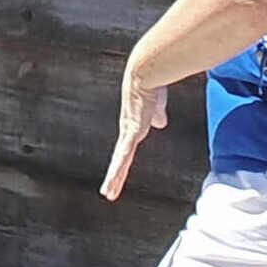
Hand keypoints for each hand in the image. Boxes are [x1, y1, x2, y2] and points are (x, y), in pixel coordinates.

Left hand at [102, 69, 167, 199]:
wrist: (145, 72)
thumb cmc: (152, 84)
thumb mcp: (156, 106)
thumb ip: (158, 115)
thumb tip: (159, 123)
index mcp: (133, 126)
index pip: (126, 150)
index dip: (122, 163)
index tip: (118, 172)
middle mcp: (127, 130)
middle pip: (120, 159)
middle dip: (115, 176)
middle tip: (107, 191)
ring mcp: (128, 131)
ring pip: (119, 162)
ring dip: (114, 178)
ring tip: (107, 193)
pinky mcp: (132, 131)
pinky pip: (124, 154)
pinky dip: (118, 168)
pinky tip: (113, 179)